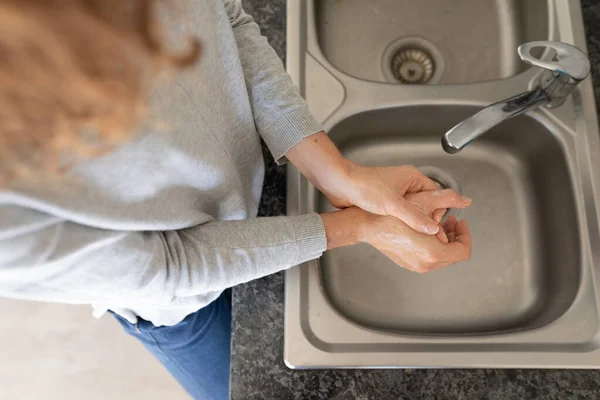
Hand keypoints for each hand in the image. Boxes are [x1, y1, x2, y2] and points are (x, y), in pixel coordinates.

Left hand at [286, 131, 469, 234]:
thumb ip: (414, 216)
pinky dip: (403, 222)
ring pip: (414, 210)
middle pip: (428, 204)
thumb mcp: (392, 204)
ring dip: (415, 221)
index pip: (437, 195)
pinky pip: (401, 213)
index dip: (440, 212)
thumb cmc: (363, 187)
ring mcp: (395, 193)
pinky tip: (400, 231)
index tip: (440, 226)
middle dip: (429, 218)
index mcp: (413, 178)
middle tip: (429, 233)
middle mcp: (406, 184)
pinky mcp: (385, 201)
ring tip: (414, 233)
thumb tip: (434, 229)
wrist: (339, 184)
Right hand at [321, 208, 470, 272]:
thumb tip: (465, 201)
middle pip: (454, 255)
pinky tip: (425, 230)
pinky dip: (433, 245)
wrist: (367, 225)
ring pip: (442, 257)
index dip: (465, 235)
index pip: (463, 250)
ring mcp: (417, 266)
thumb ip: (448, 199)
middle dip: (455, 236)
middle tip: (450, 221)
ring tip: (438, 223)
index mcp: (433, 252)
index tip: (460, 222)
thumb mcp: (423, 201)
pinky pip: (429, 258)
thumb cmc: (390, 215)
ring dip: (445, 240)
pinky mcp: (408, 264)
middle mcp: (426, 264)